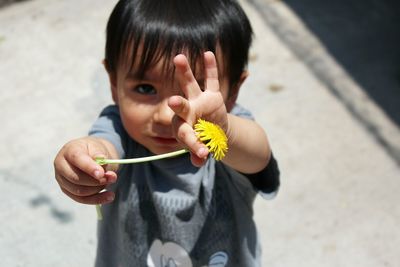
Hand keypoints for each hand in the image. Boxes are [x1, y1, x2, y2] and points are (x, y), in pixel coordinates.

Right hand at [53, 137, 117, 204]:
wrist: (93, 155)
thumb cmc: (95, 151)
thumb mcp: (100, 148)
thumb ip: (101, 156)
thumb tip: (103, 165)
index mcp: (69, 150)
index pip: (77, 159)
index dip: (89, 167)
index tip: (101, 173)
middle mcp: (61, 165)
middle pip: (75, 178)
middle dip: (96, 181)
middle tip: (112, 177)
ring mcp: (62, 179)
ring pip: (79, 191)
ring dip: (98, 189)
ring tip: (110, 181)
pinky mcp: (67, 190)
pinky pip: (82, 199)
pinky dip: (97, 199)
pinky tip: (110, 196)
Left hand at [169, 51, 227, 165]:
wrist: (213, 133)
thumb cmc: (203, 142)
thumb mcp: (203, 149)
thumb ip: (199, 153)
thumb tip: (199, 161)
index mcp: (184, 128)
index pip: (185, 134)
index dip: (194, 145)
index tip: (202, 154)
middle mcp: (189, 111)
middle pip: (181, 107)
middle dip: (177, 105)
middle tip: (172, 101)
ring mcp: (199, 101)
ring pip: (189, 85)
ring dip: (184, 72)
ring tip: (178, 58)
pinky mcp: (212, 95)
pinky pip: (211, 79)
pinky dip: (210, 67)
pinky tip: (208, 53)